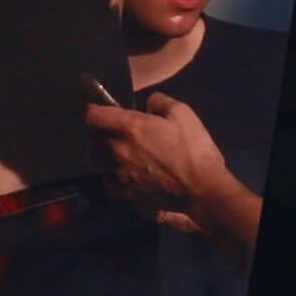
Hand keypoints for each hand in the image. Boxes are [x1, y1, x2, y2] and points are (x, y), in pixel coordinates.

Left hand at [85, 92, 226, 209]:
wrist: (203, 190)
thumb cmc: (193, 149)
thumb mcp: (183, 113)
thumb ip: (160, 102)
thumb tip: (148, 103)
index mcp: (130, 127)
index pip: (93, 115)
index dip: (92, 109)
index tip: (97, 109)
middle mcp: (118, 150)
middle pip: (92, 138)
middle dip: (98, 133)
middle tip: (111, 130)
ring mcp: (120, 174)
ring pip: (98, 161)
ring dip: (103, 155)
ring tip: (116, 153)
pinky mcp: (127, 193)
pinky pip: (108, 184)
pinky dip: (111, 178)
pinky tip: (121, 175)